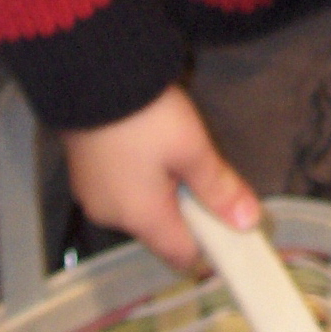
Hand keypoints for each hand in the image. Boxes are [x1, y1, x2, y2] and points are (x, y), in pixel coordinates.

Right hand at [62, 84, 260, 271]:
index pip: (182, 256)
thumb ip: (219, 188)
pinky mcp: (81, 173)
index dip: (209, 242)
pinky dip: (136, 176)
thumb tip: (248, 223)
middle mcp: (111, 216)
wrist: (88, 75)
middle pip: (160, 230)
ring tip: (168, 145)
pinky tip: (143, 142)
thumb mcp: (192, 149)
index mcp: (141, 218)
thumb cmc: (146, 117)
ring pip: (138, 207)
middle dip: (184, 207)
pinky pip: (118, 188)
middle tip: (196, 164)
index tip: (224, 213)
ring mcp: (91, 196)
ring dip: (159, 188)